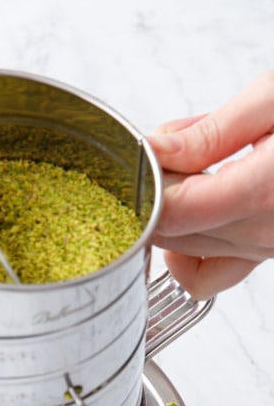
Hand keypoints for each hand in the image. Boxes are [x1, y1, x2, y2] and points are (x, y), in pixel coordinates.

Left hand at [149, 70, 273, 298]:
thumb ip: (210, 131)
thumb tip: (155, 149)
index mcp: (266, 191)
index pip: (170, 213)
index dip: (143, 184)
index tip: (144, 153)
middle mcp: (267, 232)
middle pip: (171, 234)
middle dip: (155, 193)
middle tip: (171, 149)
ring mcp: (269, 248)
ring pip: (184, 255)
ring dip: (172, 216)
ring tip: (195, 168)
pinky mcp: (270, 252)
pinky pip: (210, 273)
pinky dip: (190, 250)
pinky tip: (199, 207)